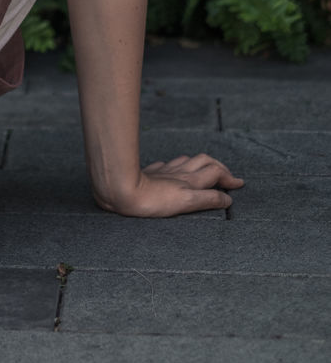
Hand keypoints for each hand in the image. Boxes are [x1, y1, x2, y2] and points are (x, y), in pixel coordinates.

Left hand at [95, 154, 244, 217]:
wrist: (123, 190)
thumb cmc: (154, 200)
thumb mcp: (186, 203)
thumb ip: (208, 199)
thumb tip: (227, 199)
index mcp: (190, 180)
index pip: (216, 174)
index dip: (229, 178)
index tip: (239, 184)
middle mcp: (180, 172)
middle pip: (205, 162)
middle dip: (219, 167)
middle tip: (228, 176)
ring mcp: (165, 170)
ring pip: (187, 160)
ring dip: (200, 163)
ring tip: (206, 167)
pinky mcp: (151, 172)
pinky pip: (167, 164)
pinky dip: (177, 165)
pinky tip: (173, 168)